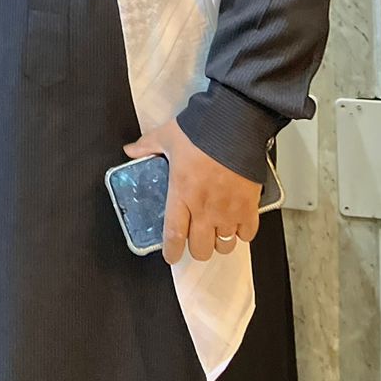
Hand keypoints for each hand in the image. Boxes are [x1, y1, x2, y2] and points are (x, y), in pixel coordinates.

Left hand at [124, 120, 259, 265]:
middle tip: (196, 236)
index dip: (172, 251)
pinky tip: (237, 221)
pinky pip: (247, 234)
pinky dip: (242, 232)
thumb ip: (147, 146)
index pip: (174, 235)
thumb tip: (129, 150)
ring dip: (219, 240)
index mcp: (181, 193)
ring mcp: (229, 210)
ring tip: (217, 228)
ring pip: (224, 245)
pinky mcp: (250, 207)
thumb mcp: (167, 136)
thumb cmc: (200, 131)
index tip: (171, 256)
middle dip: (197, 247)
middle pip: (201, 248)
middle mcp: (205, 208)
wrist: (234, 123)